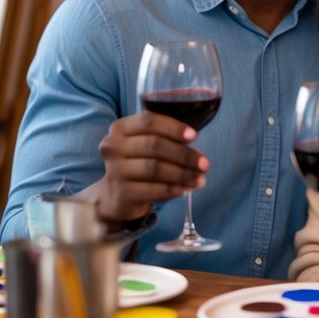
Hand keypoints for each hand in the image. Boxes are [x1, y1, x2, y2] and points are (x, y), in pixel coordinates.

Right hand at [88, 111, 208, 225]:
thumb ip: (167, 140)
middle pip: (154, 145)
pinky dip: (172, 189)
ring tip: (200, 179)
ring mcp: (115, 170)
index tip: (194, 136)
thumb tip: (197, 150)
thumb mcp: (146, 145)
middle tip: (205, 164)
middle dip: (184, 154)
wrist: (117, 196)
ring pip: (155, 168)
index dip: (173, 128)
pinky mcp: (121, 192)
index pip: (149, 121)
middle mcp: (113, 146)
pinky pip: (152, 190)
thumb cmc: (138, 163)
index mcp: (121, 128)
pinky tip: (184, 190)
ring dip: (182, 174)